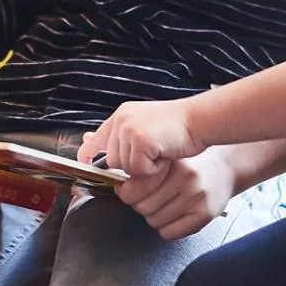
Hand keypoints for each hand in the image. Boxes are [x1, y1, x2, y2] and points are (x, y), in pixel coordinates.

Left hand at [79, 96, 201, 175]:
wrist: (200, 119)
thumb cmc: (180, 127)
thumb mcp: (147, 127)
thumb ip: (127, 138)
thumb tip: (99, 145)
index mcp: (122, 115)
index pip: (96, 138)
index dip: (89, 152)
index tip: (84, 162)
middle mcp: (122, 120)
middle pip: (113, 161)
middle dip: (132, 166)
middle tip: (154, 157)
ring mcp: (129, 129)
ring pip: (125, 168)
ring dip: (144, 169)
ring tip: (160, 154)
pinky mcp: (140, 140)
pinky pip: (138, 170)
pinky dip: (153, 170)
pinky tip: (164, 157)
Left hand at [117, 148, 236, 240]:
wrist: (226, 166)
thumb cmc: (192, 163)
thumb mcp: (168, 159)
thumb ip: (146, 171)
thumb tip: (121, 189)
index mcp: (172, 162)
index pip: (134, 189)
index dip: (128, 193)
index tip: (129, 190)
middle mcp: (185, 178)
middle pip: (142, 207)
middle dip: (141, 205)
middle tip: (151, 197)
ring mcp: (196, 197)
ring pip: (154, 221)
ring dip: (154, 216)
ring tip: (165, 204)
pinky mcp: (204, 214)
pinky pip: (169, 233)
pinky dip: (167, 227)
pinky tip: (174, 215)